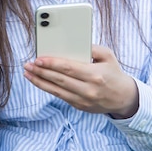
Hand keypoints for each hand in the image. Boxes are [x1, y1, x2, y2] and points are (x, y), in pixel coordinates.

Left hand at [23, 45, 138, 118]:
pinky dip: (48, 88)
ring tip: (28, 73)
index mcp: (95, 75)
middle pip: (59, 80)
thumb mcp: (108, 56)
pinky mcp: (80, 106)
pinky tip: (39, 81)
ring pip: (57, 91)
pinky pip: (60, 96)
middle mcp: (88, 90)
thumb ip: (93, 48)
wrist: (123, 97)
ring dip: (40, 82)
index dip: (52, 64)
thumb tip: (75, 44)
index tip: (39, 59)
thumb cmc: (114, 73)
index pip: (69, 68)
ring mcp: (83, 100)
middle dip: (41, 72)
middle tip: (28, 65)